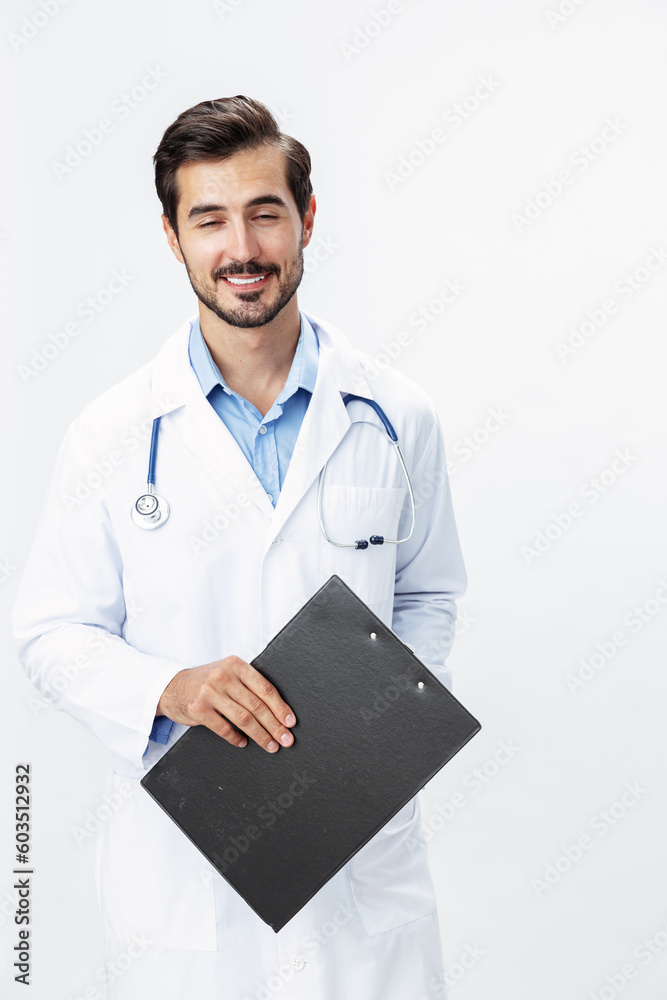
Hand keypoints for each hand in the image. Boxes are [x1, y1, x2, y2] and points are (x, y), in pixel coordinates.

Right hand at [157, 655, 295, 752]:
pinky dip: (236, 738)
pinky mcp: (199, 709)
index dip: (280, 707)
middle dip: (274, 725)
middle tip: (286, 739)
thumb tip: (277, 709)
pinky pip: (224, 728)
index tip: (290, 722)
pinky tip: (244, 743)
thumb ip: (247, 684)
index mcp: (236, 665)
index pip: (265, 688)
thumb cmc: (206, 682)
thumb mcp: (227, 673)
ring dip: (260, 735)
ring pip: (244, 718)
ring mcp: (210, 692)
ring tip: (270, 745)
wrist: (172, 687)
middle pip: (257, 706)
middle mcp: (223, 676)